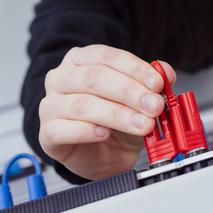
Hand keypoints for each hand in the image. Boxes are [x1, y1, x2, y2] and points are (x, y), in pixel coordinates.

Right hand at [37, 46, 175, 180]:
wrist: (102, 156)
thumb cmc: (116, 122)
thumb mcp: (140, 100)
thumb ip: (153, 84)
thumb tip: (166, 71)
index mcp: (82, 60)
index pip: (108, 57)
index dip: (135, 69)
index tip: (158, 83)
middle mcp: (62, 78)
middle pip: (94, 78)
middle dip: (130, 92)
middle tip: (154, 106)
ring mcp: (51, 105)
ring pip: (82, 104)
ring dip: (117, 115)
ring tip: (141, 125)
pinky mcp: (47, 132)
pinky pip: (62, 129)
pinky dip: (86, 131)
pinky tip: (104, 134)